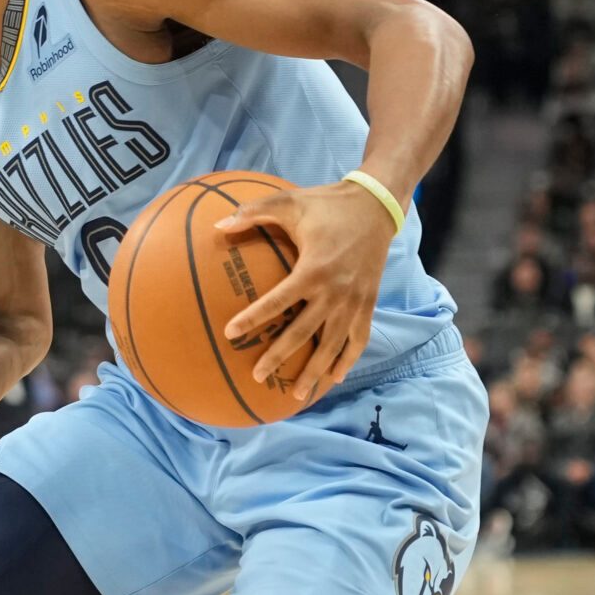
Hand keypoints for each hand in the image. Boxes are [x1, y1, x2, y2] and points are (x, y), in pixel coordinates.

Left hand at [216, 178, 395, 404]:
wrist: (376, 206)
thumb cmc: (327, 204)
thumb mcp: (289, 201)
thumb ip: (253, 212)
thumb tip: (218, 224)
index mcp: (313, 270)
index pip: (277, 302)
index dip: (253, 319)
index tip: (230, 334)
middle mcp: (335, 291)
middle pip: (303, 333)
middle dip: (279, 357)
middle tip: (257, 376)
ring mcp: (355, 301)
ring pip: (333, 345)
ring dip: (315, 370)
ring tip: (297, 393)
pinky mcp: (369, 304)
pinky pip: (359, 339)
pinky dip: (348, 359)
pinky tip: (335, 378)